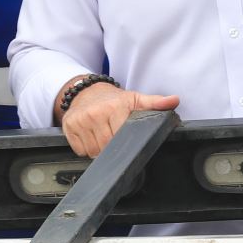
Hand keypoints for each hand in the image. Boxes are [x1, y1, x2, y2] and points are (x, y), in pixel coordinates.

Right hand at [60, 83, 178, 156]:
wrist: (87, 92)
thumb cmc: (114, 100)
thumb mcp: (136, 99)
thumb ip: (155, 103)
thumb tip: (174, 101)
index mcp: (113, 108)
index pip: (119, 139)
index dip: (123, 142)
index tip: (123, 136)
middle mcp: (94, 113)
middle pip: (105, 147)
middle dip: (111, 147)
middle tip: (112, 135)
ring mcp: (79, 120)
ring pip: (91, 151)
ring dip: (98, 148)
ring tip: (102, 134)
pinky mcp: (68, 126)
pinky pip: (79, 149)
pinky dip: (85, 147)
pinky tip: (90, 135)